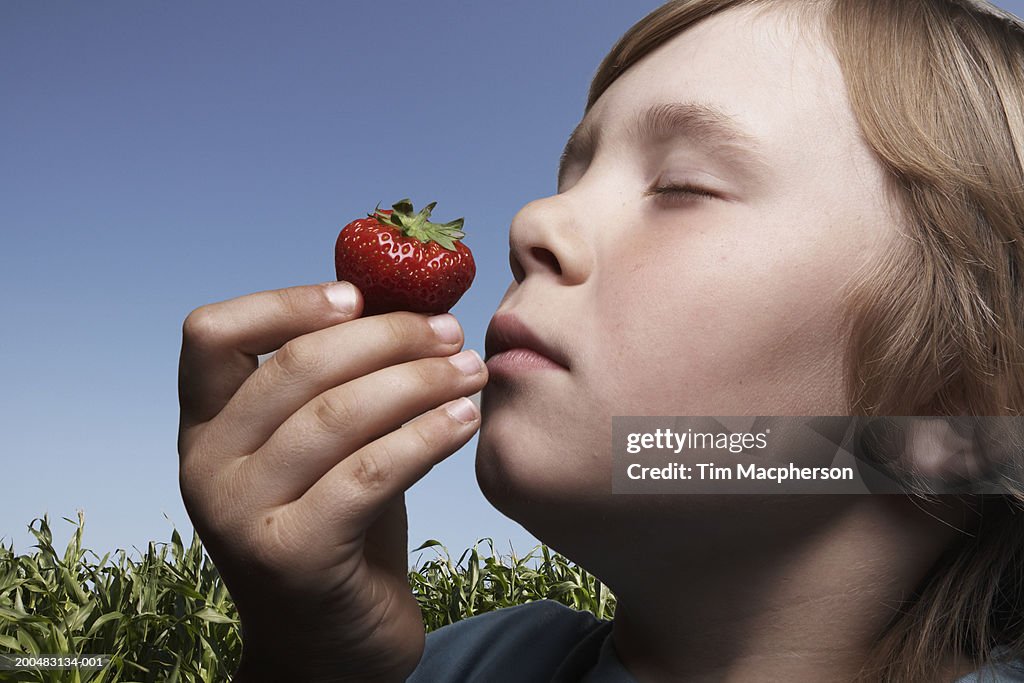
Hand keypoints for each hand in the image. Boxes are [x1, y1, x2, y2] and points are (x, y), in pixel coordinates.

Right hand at [177, 282, 486, 681]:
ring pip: (337, 416)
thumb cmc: (340, 533)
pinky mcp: (291, 557)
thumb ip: (341, 385)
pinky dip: (426, 436)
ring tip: (472, 370)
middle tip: (450, 331)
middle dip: (386, 337)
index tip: (359, 295)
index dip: (284, 302)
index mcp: (207, 428)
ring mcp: (241, 516)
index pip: (212, 336)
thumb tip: (406, 300)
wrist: (334, 647)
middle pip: (294, 367)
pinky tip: (465, 420)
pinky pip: (369, 473)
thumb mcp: (329, 449)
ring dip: (419, 381)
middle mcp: (208, 467)